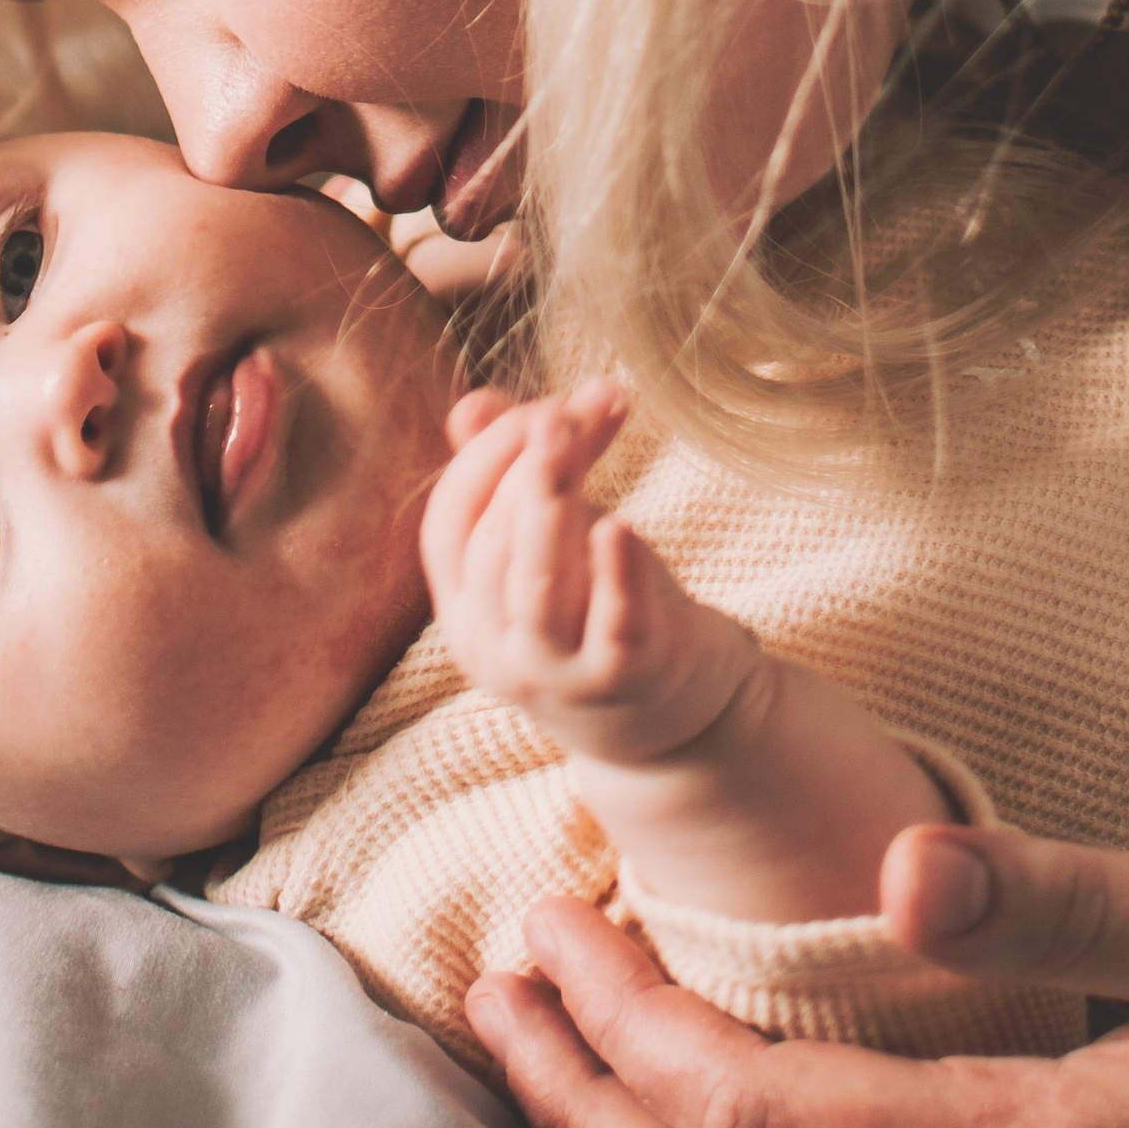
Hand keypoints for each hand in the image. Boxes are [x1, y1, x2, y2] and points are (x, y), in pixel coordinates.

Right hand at [423, 383, 727, 757]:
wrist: (678, 726)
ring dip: (548, 500)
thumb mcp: (558, 545)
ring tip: (568, 433)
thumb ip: (516, 475)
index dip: (489, 453)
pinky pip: (612, 629)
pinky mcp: (623, 684)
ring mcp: (556, 675)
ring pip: (536, 584)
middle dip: (533, 458)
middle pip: (494, 540)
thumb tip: (474, 402)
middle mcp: (495, 650)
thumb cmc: (604, 615)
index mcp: (464, 612)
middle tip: (583, 401)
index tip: (547, 404)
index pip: (450, 520)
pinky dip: (615, 577)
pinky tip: (623, 527)